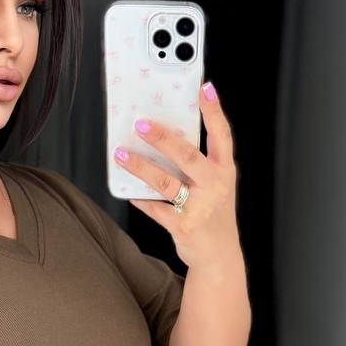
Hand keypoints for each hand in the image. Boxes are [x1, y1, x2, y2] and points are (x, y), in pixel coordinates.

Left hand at [112, 81, 238, 267]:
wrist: (220, 257)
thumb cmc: (213, 214)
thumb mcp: (216, 185)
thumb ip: (198, 164)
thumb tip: (163, 136)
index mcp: (225, 170)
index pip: (222, 135)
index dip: (214, 111)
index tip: (204, 88)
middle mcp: (215, 186)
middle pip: (187, 156)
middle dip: (163, 139)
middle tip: (141, 124)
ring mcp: (200, 207)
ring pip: (166, 182)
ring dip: (141, 167)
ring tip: (120, 154)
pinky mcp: (184, 226)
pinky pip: (156, 209)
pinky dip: (140, 199)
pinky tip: (128, 191)